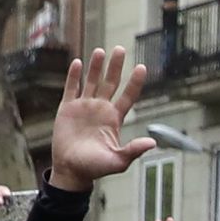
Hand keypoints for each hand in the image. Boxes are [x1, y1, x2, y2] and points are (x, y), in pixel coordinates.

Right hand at [47, 45, 158, 189]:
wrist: (71, 171)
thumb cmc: (95, 168)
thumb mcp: (118, 161)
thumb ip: (133, 150)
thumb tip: (153, 143)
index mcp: (114, 119)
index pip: (127, 96)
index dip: (134, 82)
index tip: (142, 67)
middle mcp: (100, 109)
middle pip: (110, 83)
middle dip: (115, 66)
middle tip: (120, 49)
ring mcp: (83, 107)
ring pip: (91, 82)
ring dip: (96, 67)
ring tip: (100, 51)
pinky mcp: (66, 109)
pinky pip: (71, 89)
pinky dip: (74, 76)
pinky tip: (78, 63)